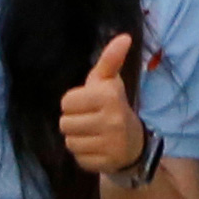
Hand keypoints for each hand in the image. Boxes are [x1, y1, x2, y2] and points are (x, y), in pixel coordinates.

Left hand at [58, 35, 147, 174]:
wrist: (133, 143)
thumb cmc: (113, 106)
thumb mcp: (110, 82)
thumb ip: (110, 59)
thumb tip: (124, 36)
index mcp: (109, 96)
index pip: (66, 102)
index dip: (74, 103)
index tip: (88, 104)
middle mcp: (111, 120)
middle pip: (65, 123)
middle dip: (74, 121)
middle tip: (89, 119)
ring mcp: (109, 144)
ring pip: (69, 141)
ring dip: (77, 138)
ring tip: (92, 133)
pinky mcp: (105, 162)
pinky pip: (78, 158)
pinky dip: (84, 153)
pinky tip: (96, 147)